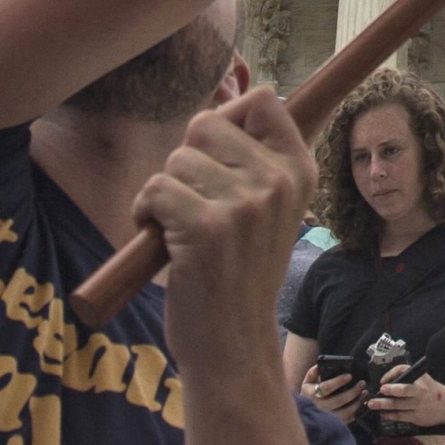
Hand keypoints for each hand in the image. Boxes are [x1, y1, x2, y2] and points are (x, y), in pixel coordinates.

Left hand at [143, 85, 312, 405]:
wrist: (233, 347)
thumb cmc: (239, 275)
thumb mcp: (269, 211)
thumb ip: (254, 160)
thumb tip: (225, 96)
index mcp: (299, 171)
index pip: (263, 99)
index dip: (228, 119)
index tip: (217, 157)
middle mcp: (278, 181)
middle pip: (206, 126)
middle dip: (187, 161)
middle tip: (196, 205)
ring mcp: (245, 204)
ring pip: (175, 160)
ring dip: (165, 193)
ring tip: (181, 230)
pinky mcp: (206, 227)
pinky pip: (155, 188)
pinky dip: (144, 212)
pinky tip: (161, 241)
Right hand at [300, 368, 369, 421]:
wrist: (304, 414)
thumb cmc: (308, 395)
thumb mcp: (307, 382)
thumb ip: (313, 373)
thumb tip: (320, 365)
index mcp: (311, 395)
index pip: (326, 388)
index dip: (338, 381)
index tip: (349, 376)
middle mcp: (319, 407)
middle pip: (339, 400)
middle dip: (353, 391)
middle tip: (362, 383)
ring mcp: (327, 417)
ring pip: (345, 412)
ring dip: (357, 402)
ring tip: (364, 393)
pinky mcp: (333, 424)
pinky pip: (348, 419)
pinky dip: (356, 411)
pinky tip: (362, 403)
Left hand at [369, 365, 444, 429]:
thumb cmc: (432, 389)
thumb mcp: (423, 378)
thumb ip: (408, 376)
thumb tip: (387, 381)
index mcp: (421, 380)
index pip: (405, 371)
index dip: (392, 374)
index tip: (383, 381)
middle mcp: (420, 392)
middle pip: (403, 391)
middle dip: (390, 391)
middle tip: (379, 391)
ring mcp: (418, 406)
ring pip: (399, 406)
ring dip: (384, 406)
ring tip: (372, 405)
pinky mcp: (417, 418)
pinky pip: (400, 417)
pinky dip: (390, 415)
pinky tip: (382, 414)